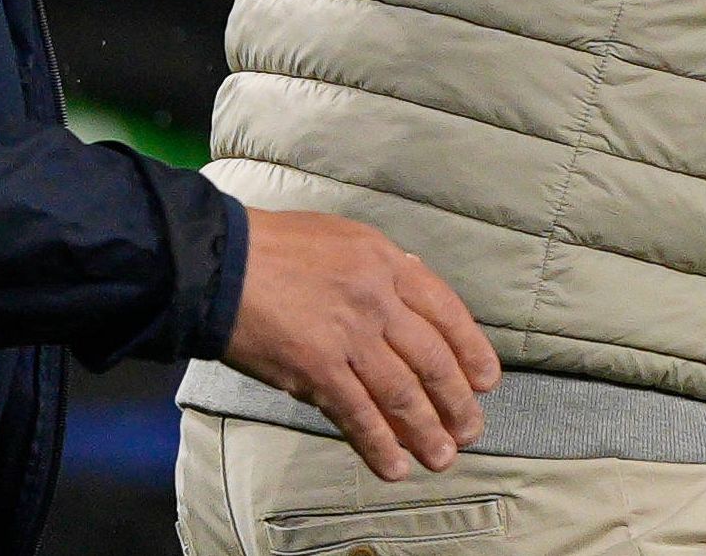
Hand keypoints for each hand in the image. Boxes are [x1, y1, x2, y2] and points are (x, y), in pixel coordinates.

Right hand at [223, 208, 500, 480]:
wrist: (219, 263)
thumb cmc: (275, 247)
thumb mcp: (342, 238)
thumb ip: (380, 268)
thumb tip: (412, 294)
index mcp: (385, 262)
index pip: (447, 310)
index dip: (472, 350)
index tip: (486, 380)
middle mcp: (376, 300)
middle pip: (433, 359)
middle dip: (457, 401)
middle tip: (471, 430)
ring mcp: (349, 337)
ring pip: (403, 394)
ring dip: (427, 432)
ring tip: (441, 456)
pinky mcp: (317, 370)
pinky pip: (359, 416)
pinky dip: (380, 446)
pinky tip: (394, 466)